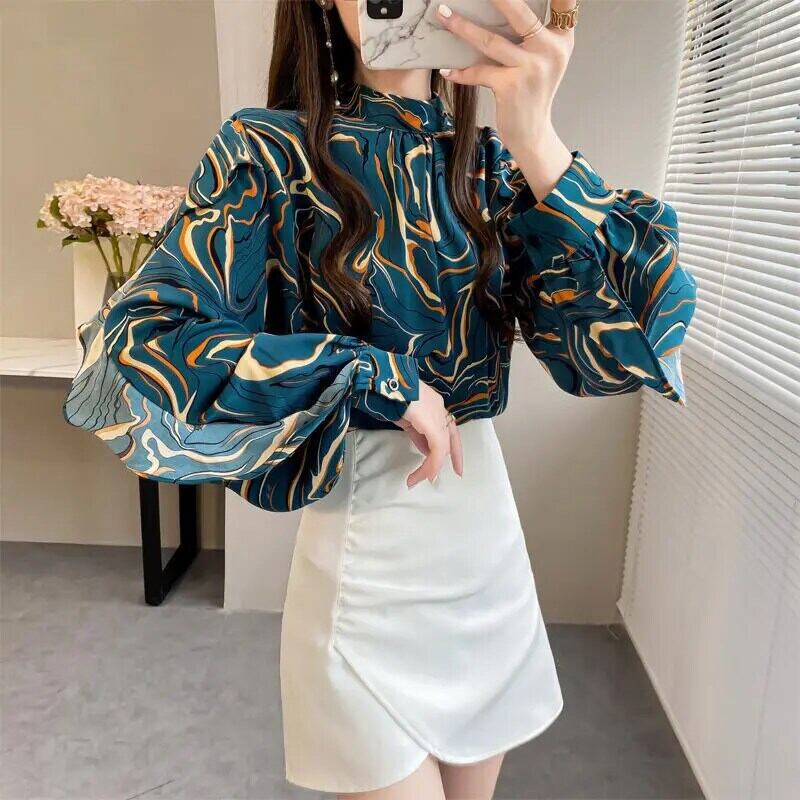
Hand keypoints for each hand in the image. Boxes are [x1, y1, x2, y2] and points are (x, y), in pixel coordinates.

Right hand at [398, 382, 463, 487]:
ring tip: (418, 479)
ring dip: (431, 467)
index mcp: (434, 405)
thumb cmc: (388, 396)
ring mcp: (437, 415)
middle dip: (449, 459)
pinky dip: (430, 464)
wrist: (382, 382)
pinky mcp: (432, 424)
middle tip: (445, 475)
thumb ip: (418, 433)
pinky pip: (436, 450)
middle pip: (450, 438)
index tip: (455, 465)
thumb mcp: (406, 418)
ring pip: (442, 447)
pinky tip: (422, 474)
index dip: (453, 448)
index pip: (449, 428)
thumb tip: (426, 451)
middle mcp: (439, 409)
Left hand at [436, 0, 574, 156]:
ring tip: (443, 14)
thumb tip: (503, 6)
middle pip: (520, 12)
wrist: (532, 133)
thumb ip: (535, 33)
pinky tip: (447, 69)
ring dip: (462, 27)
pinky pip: (479, 72)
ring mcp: (530, 69)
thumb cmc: (533, 93)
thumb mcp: (544, 59)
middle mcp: (550, 51)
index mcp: (561, 39)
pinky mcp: (510, 88)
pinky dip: (461, 72)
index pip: (564, 3)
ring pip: (491, 41)